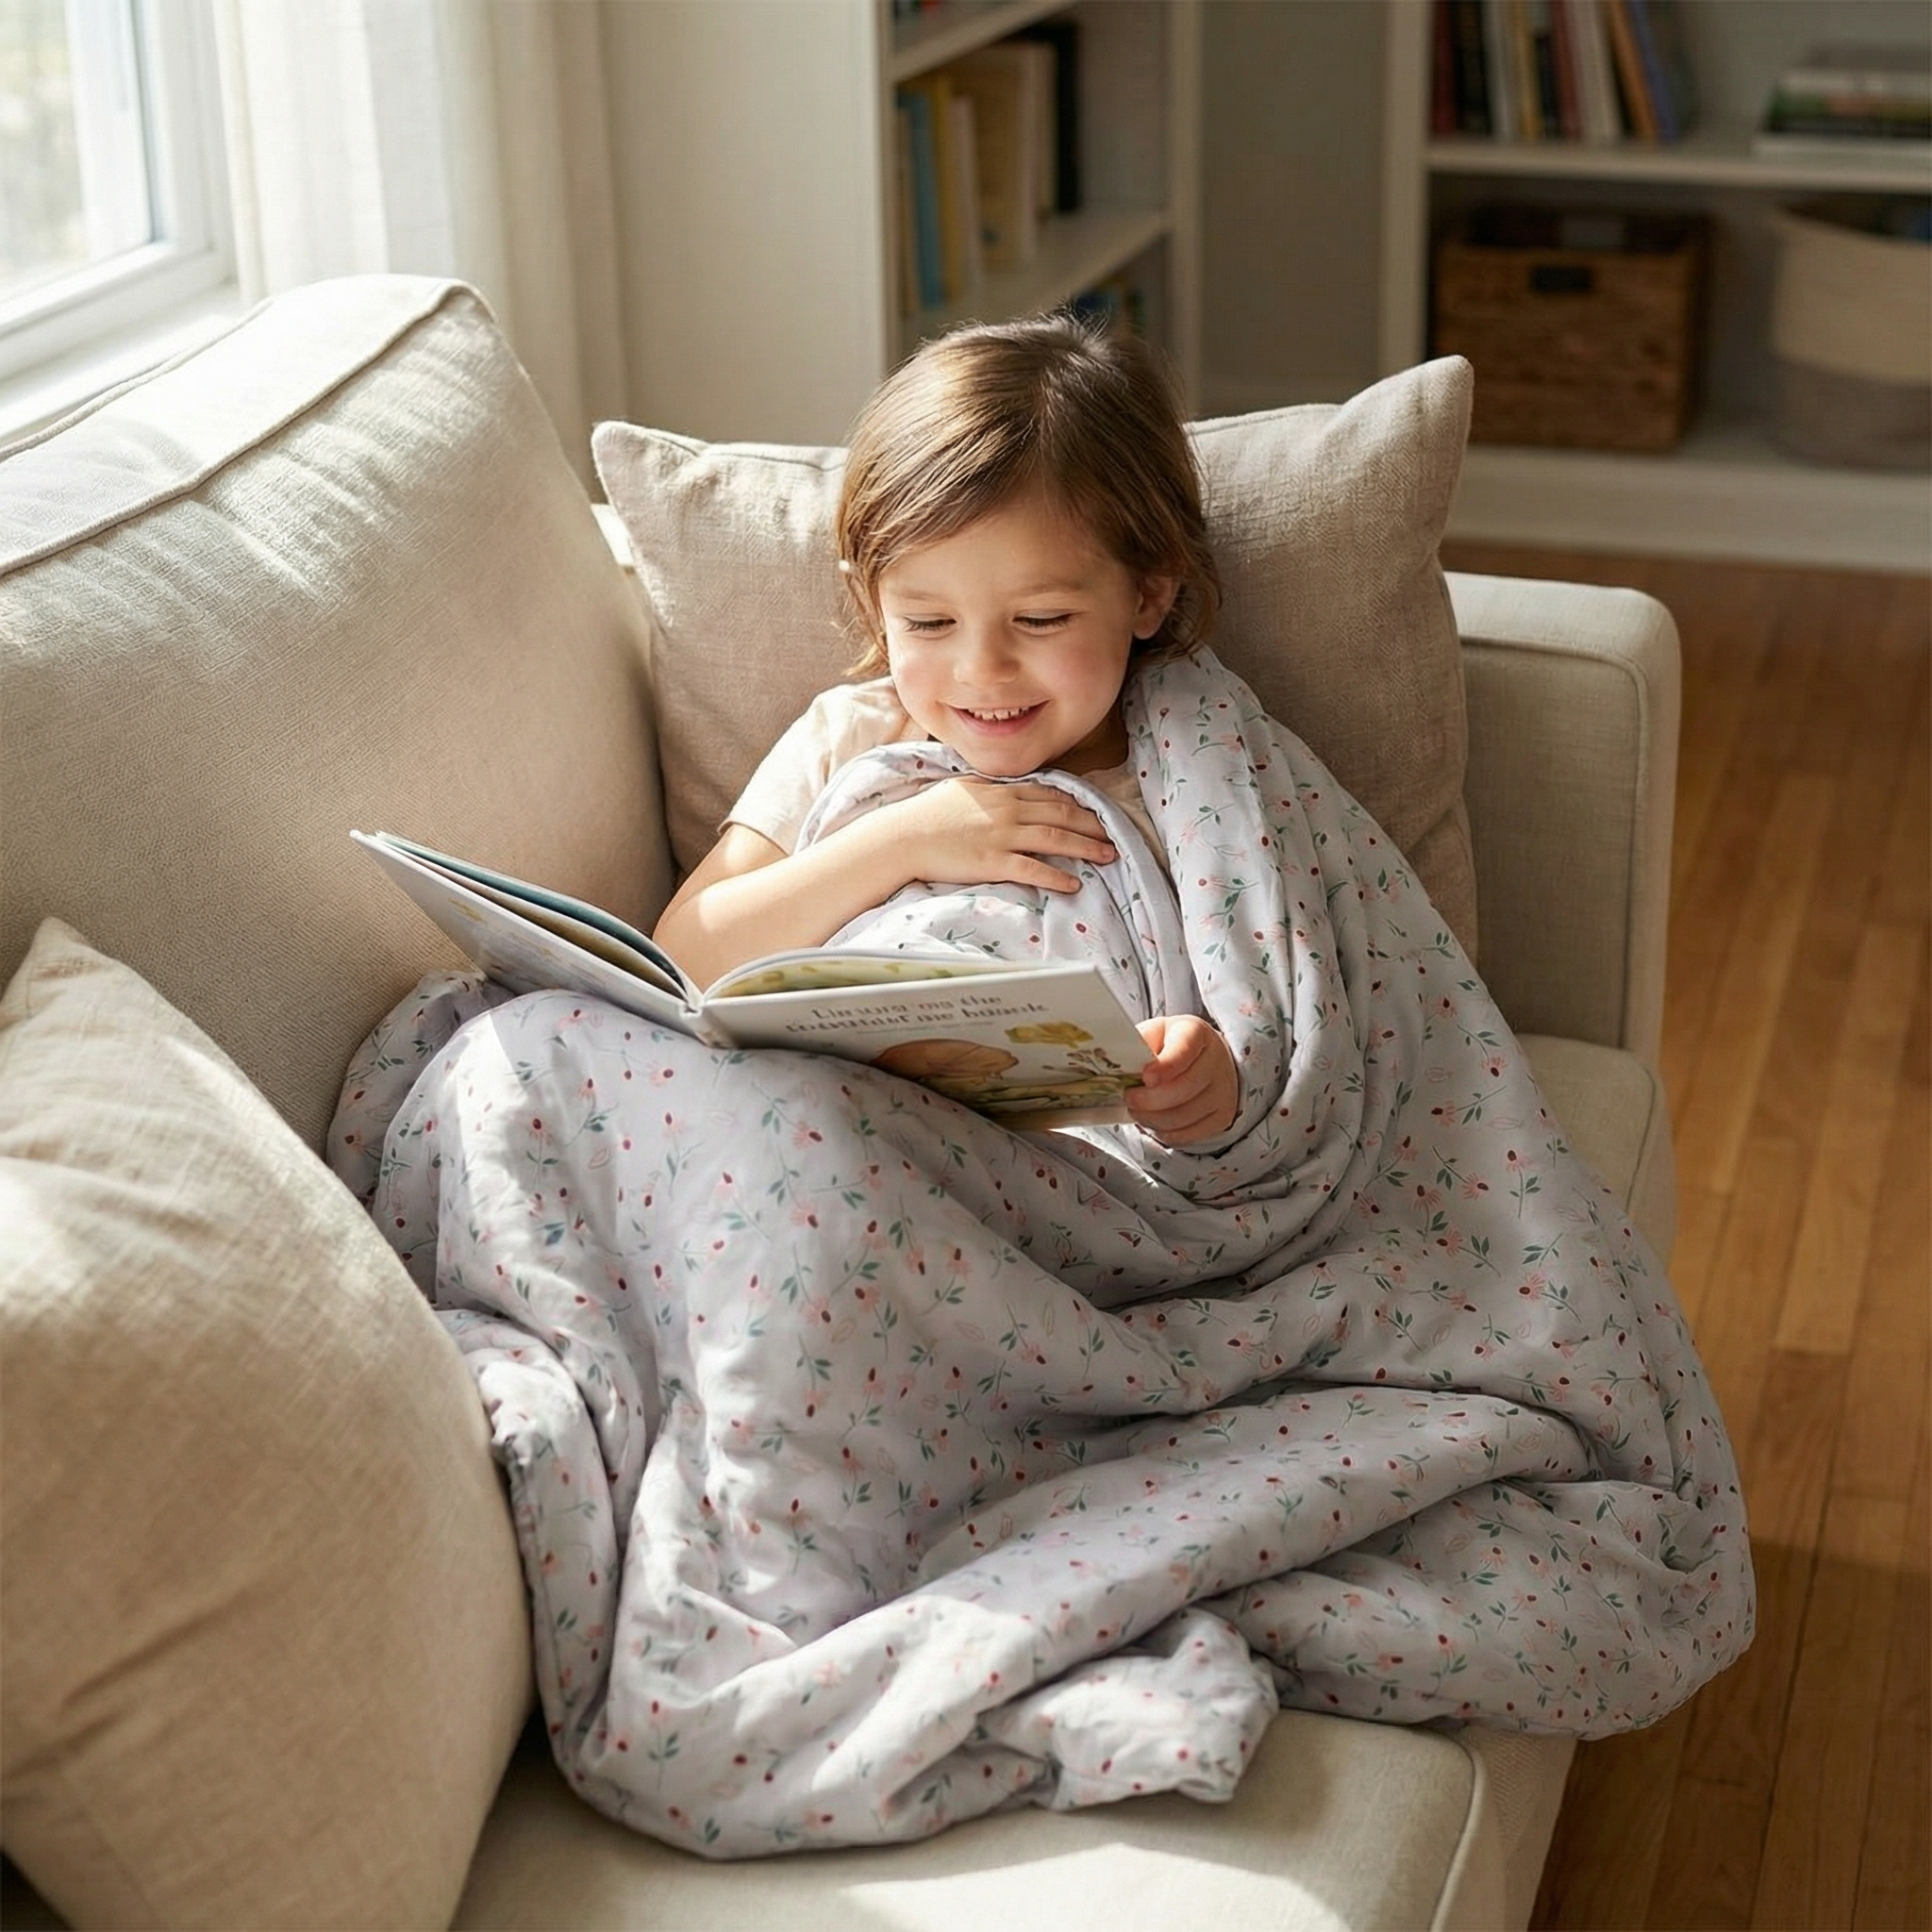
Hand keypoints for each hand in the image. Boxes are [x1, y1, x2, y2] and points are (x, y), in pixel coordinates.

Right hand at [886, 778, 1115, 894]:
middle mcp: (1008, 810)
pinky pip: (1032, 869)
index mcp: (1002, 791)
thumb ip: (992, 790)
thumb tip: (1010, 790)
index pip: (1051, 794)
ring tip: (1109, 856)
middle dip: (1093, 824)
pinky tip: (1074, 884)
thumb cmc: (927, 814)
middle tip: (1116, 834)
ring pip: (1054, 838)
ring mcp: (1001, 835)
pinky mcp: (992, 862)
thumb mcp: (963, 789)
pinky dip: (1056, 876)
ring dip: (1086, 847)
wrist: (902, 836)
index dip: (1079, 804)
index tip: (1098, 812)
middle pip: (1061, 814)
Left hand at [1127, 1015, 1239, 1145]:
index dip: (1164, 1067)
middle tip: (1128, 1099)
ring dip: (1151, 1118)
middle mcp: (1216, 1061)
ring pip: (1183, 1116)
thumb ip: (1137, 1043)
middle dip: (1148, 1100)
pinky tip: (1154, 1120)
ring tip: (1137, 1110)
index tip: (1145, 1078)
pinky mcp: (1222, 1116)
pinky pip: (1188, 1134)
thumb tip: (1109, 1058)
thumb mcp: (1153, 1034)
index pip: (1183, 1050)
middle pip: (1183, 1089)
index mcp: (1196, 1032)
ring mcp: (1223, 1091)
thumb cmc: (1169, 1045)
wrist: (1203, 1059)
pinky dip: (1164, 1132)